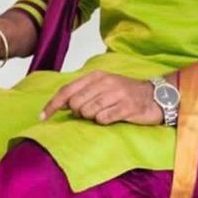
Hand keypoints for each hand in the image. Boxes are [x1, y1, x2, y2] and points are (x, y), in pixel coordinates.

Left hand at [40, 71, 163, 125]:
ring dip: (93, 117)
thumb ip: (82, 93)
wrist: (156, 97)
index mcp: (96, 76)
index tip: (42, 117)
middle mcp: (105, 82)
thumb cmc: (125, 94)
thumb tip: (60, 106)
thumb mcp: (103, 87)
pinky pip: (103, 119)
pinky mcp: (126, 107)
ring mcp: (116, 94)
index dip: (52, 105)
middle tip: (92, 113)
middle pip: (76, 104)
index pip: (67, 90)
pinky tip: (112, 118)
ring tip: (105, 114)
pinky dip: (104, 121)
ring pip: (88, 112)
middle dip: (79, 113)